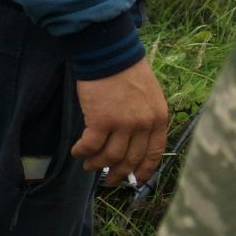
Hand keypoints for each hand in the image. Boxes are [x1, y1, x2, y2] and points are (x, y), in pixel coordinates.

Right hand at [72, 57, 169, 182]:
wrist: (110, 55)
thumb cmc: (128, 71)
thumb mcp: (150, 96)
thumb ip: (146, 118)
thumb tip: (134, 140)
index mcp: (159, 119)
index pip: (154, 153)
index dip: (144, 170)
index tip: (135, 179)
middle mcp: (143, 125)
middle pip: (131, 159)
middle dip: (119, 173)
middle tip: (109, 180)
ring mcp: (122, 124)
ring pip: (110, 156)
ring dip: (97, 164)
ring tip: (88, 166)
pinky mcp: (100, 120)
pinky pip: (91, 145)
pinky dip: (82, 152)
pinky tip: (76, 152)